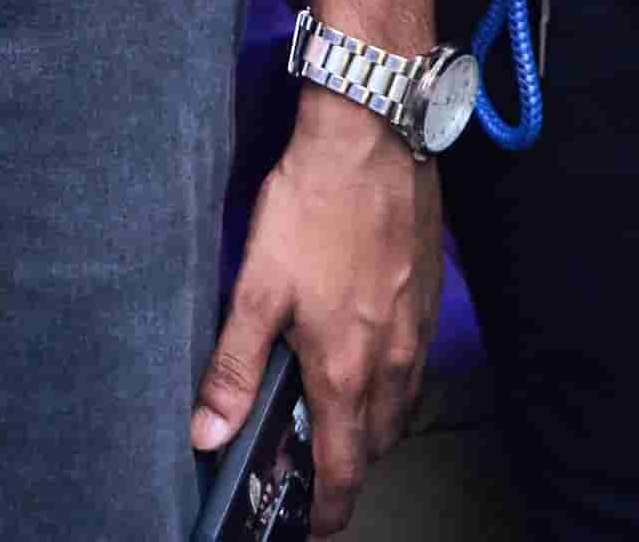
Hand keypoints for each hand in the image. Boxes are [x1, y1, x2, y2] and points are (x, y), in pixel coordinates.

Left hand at [192, 104, 440, 533]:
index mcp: (345, 368)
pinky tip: (370, 363)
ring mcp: (418, 330)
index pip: (342, 467)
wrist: (373, 136)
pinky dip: (393, 387)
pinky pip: (416, 368)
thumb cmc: (313, 207)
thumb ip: (233, 366)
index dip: (327, 509)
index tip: (312, 527)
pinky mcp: (431, 298)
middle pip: (376, 445)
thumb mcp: (257, 285)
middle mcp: (392, 360)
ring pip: (400, 407)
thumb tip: (207, 433)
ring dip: (372, 430)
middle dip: (348, 470)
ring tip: (339, 426)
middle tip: (315, 474)